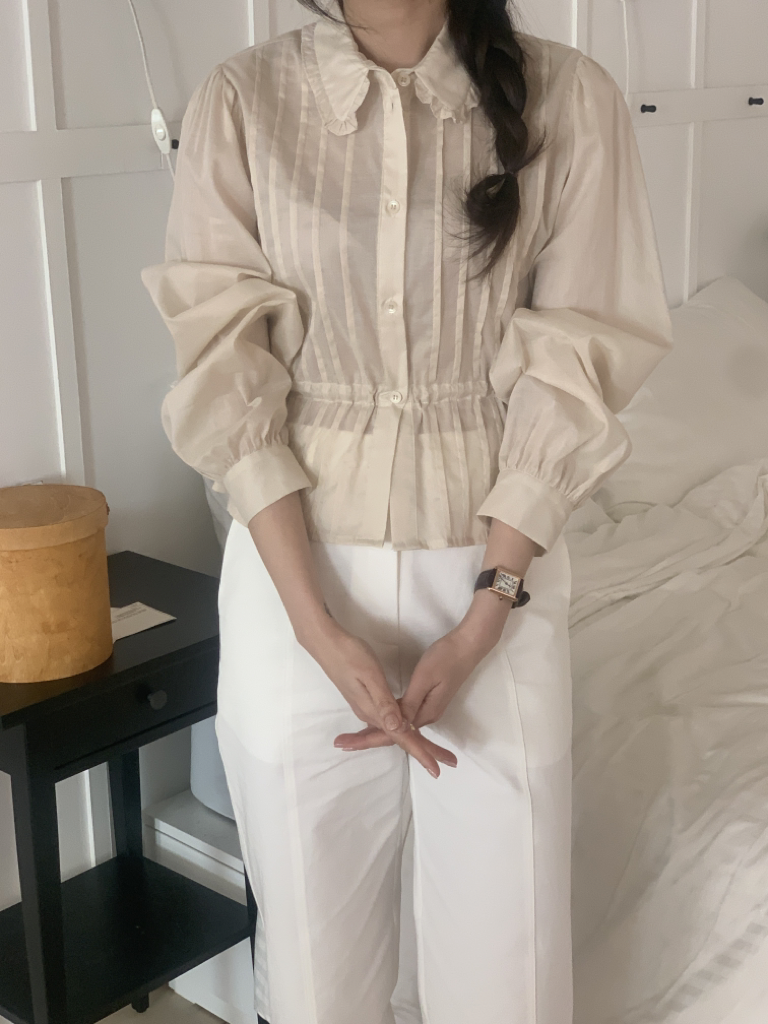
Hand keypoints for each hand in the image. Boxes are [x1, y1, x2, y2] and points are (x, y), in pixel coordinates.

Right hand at [301, 619, 456, 777]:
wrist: (325, 643)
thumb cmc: (349, 654)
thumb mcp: (371, 675)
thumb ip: (384, 703)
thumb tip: (398, 729)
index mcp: (373, 710)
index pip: (401, 736)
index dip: (421, 752)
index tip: (438, 769)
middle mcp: (369, 713)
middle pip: (399, 737)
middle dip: (423, 750)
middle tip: (448, 762)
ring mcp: (366, 707)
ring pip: (394, 730)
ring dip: (414, 741)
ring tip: (433, 752)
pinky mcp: (365, 698)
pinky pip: (386, 721)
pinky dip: (400, 729)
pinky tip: (405, 730)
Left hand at [333, 618, 498, 754]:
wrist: (469, 645)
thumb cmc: (446, 657)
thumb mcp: (424, 678)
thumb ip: (409, 703)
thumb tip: (395, 725)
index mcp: (425, 712)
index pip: (393, 732)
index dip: (369, 738)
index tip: (348, 744)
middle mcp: (426, 715)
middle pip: (394, 733)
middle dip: (368, 739)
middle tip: (341, 743)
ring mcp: (427, 707)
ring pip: (398, 725)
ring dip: (377, 731)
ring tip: (353, 737)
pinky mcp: (427, 698)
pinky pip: (404, 715)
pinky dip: (388, 720)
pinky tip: (377, 720)